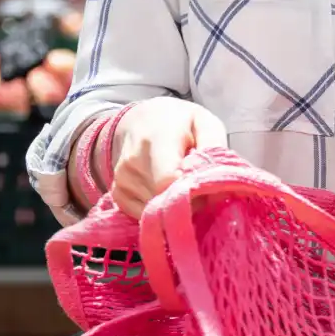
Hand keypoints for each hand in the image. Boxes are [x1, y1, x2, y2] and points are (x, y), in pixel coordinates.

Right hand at [109, 97, 227, 218]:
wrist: (144, 120)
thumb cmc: (181, 123)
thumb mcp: (205, 124)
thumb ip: (213, 150)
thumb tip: (217, 185)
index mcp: (157, 139)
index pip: (168, 180)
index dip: (190, 193)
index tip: (206, 192)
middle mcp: (134, 160)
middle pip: (163, 198)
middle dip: (186, 200)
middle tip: (198, 187)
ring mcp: (122, 179)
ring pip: (154, 210)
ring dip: (172, 204)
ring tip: (180, 182)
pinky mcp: (117, 194)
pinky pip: (142, 215)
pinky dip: (158, 210)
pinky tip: (164, 190)